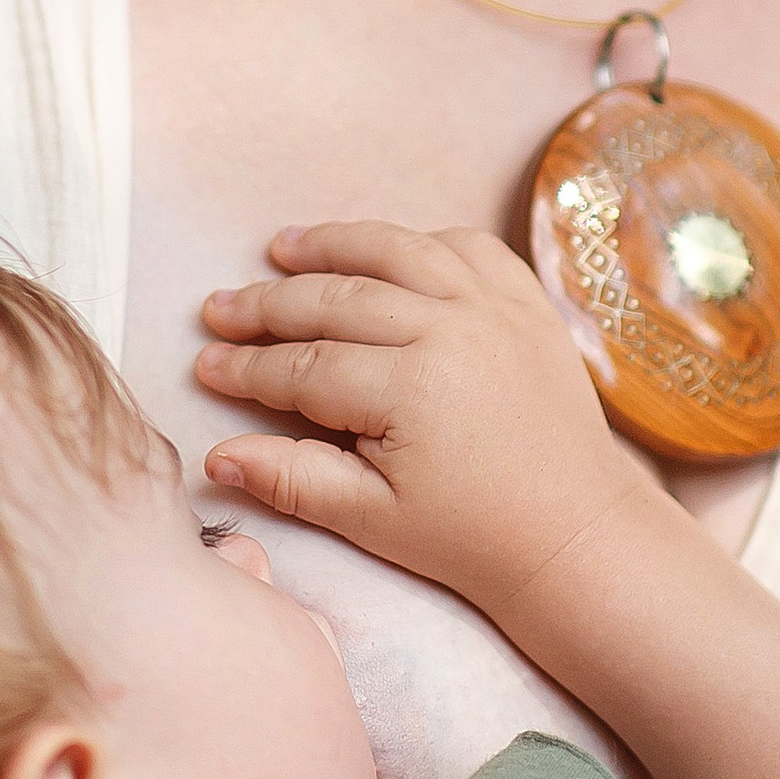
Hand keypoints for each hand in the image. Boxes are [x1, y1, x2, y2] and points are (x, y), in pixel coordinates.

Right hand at [197, 219, 648, 621]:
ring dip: (334, 245)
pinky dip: (418, 241)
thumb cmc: (474, 537)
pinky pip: (465, 246)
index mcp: (412, 389)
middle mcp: (452, 331)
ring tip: (281, 248)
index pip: (303, 366)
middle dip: (269, 304)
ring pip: (396, 251)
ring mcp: (494, 308)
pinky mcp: (526, 302)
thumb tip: (217, 455)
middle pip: (337, 299)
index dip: (247, 365)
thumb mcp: (372, 519)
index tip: (204, 362)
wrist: (575, 534)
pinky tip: (380, 250)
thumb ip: (292, 479)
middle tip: (220, 308)